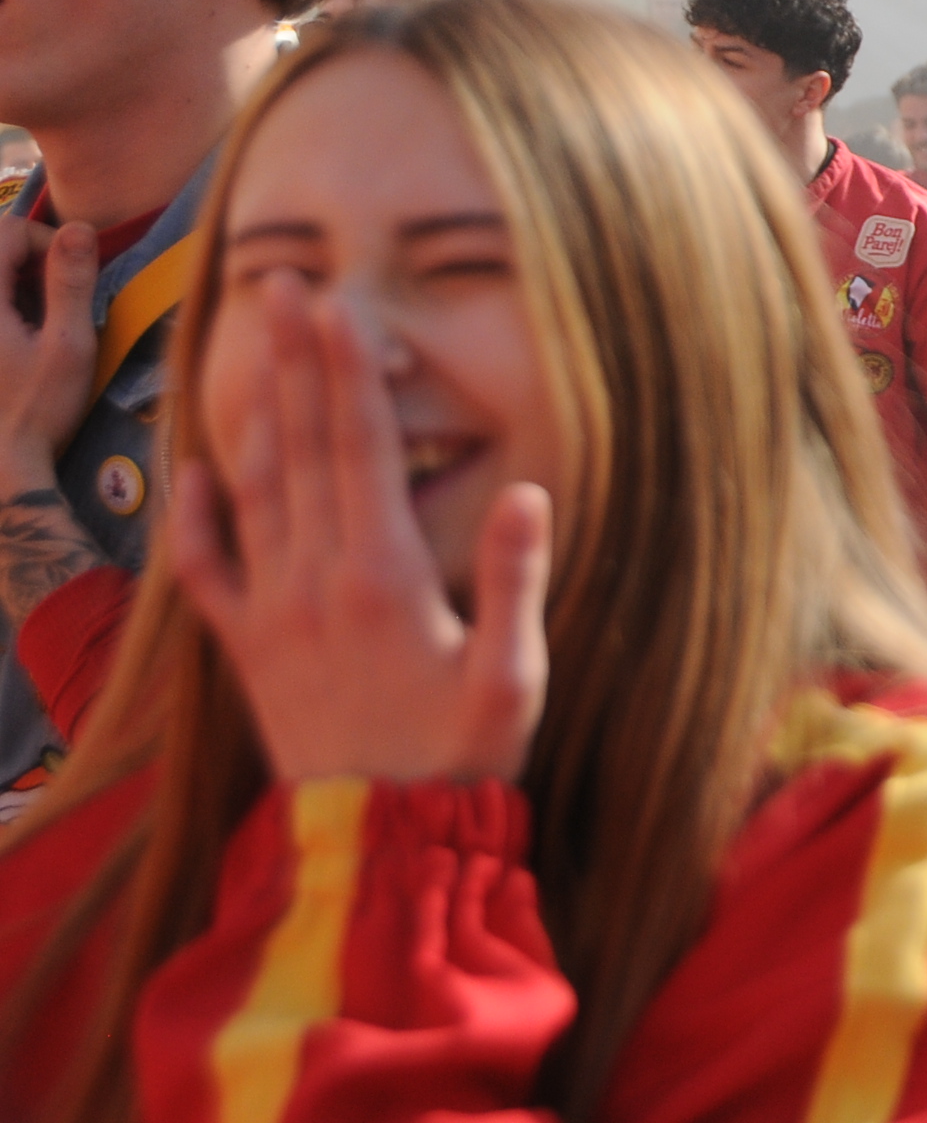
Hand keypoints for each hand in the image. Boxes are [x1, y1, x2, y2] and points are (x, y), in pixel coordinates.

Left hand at [0, 220, 99, 491]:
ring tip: (44, 321)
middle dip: (33, 261)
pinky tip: (22, 339)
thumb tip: (80, 227)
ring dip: (20, 284)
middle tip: (61, 299)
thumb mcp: (69, 345)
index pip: (7, 230)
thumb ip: (72, 282)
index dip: (47, 240)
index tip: (75, 274)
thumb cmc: (36, 409)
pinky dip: (9, 307)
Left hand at [169, 279, 549, 784]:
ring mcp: (274, 613)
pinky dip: (197, 519)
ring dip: (256, 412)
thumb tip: (525, 487)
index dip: (349, 373)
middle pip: (304, 448)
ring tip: (252, 345)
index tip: (337, 307)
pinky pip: (211, 574)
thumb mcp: (512, 676)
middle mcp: (317, 580)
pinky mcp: (250, 650)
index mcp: (385, 576)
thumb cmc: (461, 759)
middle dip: (295, 362)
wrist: (378, 842)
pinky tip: (196, 471)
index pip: (363, 450)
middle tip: (284, 288)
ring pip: (258, 491)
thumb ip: (514, 579)